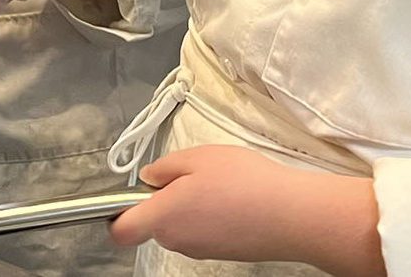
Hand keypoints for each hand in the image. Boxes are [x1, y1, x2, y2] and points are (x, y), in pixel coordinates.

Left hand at [110, 146, 383, 276]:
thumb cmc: (243, 182)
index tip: (133, 194)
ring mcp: (200, 251)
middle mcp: (176, 240)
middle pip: (156, 224)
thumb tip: (150, 178)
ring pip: (182, 227)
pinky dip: (213, 218)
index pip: (120, 231)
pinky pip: (205, 233)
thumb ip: (165, 167)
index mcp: (162, 216)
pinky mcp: (223, 254)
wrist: (291, 215)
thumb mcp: (199, 156)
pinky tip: (237, 200)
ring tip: (222, 184)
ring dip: (193, 208)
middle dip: (167, 201)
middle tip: (195, 174)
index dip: (118, 213)